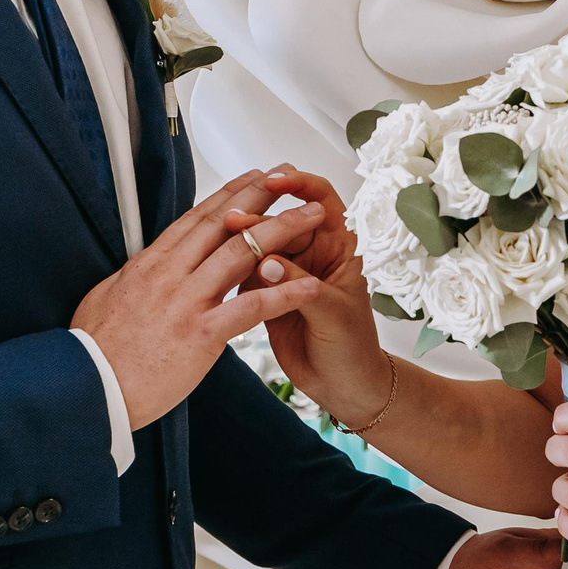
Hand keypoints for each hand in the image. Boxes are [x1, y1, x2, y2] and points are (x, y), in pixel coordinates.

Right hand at [72, 169, 331, 430]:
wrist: (87, 388)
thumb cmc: (95, 352)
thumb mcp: (106, 298)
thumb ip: (133, 279)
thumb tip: (141, 267)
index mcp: (149, 265)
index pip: (196, 219)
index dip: (228, 195)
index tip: (251, 178)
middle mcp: (169, 274)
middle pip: (223, 224)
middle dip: (261, 196)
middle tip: (289, 178)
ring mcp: (186, 301)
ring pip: (242, 254)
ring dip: (283, 231)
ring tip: (312, 216)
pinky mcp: (200, 333)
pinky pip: (249, 308)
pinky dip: (282, 293)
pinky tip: (308, 285)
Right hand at [220, 200, 391, 429]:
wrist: (342, 388)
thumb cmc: (352, 348)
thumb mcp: (331, 313)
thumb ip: (298, 285)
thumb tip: (266, 262)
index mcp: (338, 247)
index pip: (321, 200)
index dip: (300, 185)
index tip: (276, 180)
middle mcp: (311, 253)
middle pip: (282, 220)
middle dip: (258, 216)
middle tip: (232, 219)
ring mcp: (287, 273)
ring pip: (260, 245)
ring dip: (242, 239)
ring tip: (220, 237)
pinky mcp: (265, 295)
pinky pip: (246, 273)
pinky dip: (233, 267)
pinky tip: (215, 263)